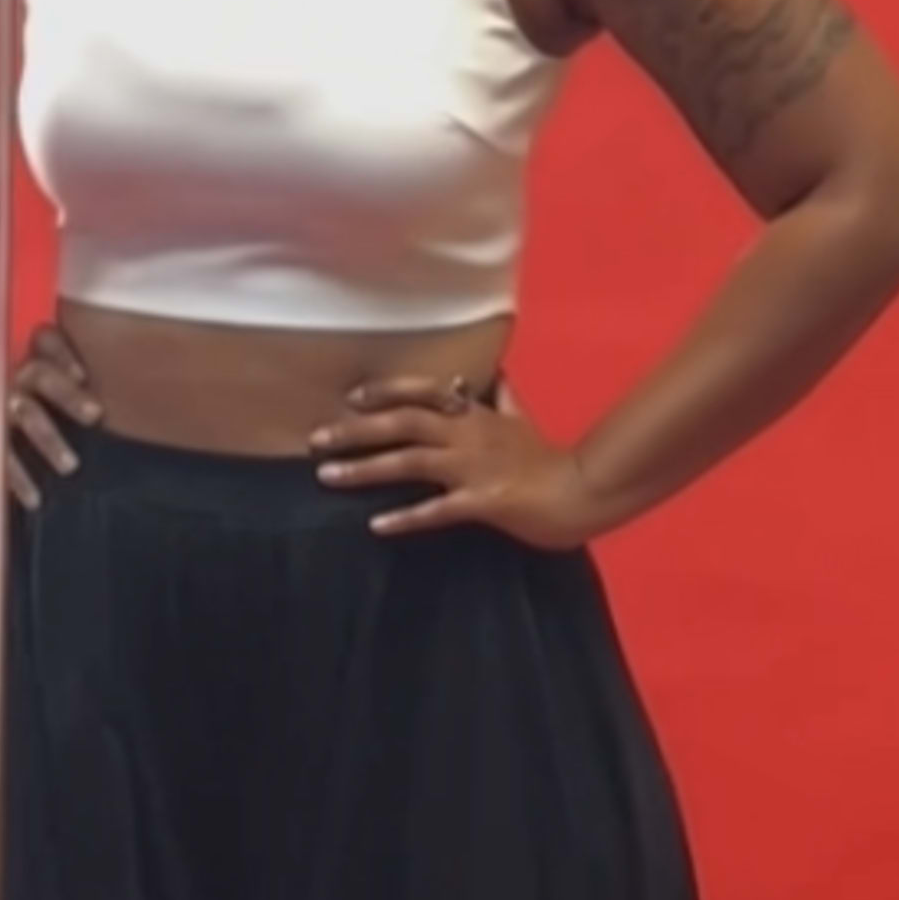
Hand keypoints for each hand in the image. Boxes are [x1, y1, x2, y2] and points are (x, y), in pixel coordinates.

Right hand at [8, 314, 112, 503]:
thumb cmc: (47, 405)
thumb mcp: (62, 386)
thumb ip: (83, 384)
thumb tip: (140, 391)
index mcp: (36, 357)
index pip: (47, 341)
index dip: (63, 355)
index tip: (83, 375)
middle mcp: (16, 376)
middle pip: (39, 375)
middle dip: (67, 395)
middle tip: (95, 415)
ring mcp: (2, 405)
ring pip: (24, 414)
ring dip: (48, 439)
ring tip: (70, 465)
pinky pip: (2, 455)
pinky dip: (17, 478)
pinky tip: (34, 497)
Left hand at [312, 376, 594, 549]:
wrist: (583, 491)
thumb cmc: (550, 459)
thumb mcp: (524, 419)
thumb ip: (505, 399)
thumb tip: (498, 374)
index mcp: (476, 414)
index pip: (424, 391)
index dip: (386, 391)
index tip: (351, 397)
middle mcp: (469, 434)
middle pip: (403, 423)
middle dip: (356, 430)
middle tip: (315, 439)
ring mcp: (475, 467)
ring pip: (410, 461)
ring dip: (365, 468)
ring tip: (327, 476)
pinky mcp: (484, 501)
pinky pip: (437, 509)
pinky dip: (405, 516)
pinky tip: (376, 524)